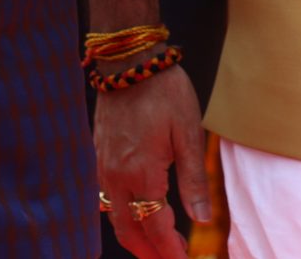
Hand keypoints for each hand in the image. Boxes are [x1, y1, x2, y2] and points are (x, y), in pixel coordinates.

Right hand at [94, 63, 209, 258]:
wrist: (128, 61)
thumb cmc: (163, 92)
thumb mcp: (188, 133)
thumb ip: (193, 180)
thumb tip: (201, 219)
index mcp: (142, 173)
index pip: (155, 227)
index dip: (170, 250)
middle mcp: (117, 175)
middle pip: (128, 230)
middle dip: (148, 252)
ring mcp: (103, 165)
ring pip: (114, 215)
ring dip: (134, 235)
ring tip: (155, 244)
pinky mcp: (98, 154)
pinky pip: (106, 195)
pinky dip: (121, 213)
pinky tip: (135, 210)